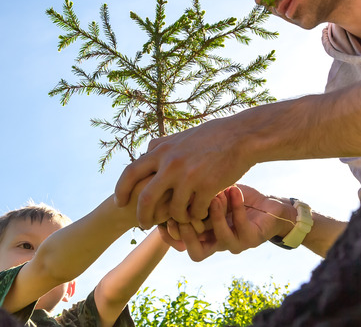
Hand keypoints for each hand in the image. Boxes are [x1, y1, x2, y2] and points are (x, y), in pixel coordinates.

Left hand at [115, 115, 254, 226]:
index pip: (130, 172)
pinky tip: (200, 213)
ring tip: (181, 218)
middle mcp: (171, 164)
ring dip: (176, 218)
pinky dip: (196, 216)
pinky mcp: (207, 188)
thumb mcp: (180, 137)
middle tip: (143, 224)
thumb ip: (162, 145)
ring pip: (173, 210)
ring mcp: (189, 177)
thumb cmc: (211, 136)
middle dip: (142, 216)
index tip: (119, 201)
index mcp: (162, 151)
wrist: (241, 137)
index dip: (121, 189)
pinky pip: (195, 212)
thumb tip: (146, 150)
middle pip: (146, 199)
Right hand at [158, 184, 292, 261]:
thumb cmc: (233, 199)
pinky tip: (233, 190)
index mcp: (201, 235)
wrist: (267, 206)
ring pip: (220, 239)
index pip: (179, 244)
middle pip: (196, 252)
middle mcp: (216, 243)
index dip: (170, 232)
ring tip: (215, 196)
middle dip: (189, 232)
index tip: (168, 208)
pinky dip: (236, 207)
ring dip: (216, 216)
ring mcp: (234, 243)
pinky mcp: (252, 238)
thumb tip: (161, 183)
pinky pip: (241, 226)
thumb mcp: (207, 192)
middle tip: (186, 208)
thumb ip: (188, 193)